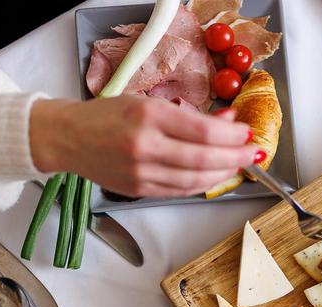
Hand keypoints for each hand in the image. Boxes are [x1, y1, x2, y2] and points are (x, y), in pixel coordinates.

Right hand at [28, 96, 259, 197]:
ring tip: (238, 166)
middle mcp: (144, 146)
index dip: (232, 135)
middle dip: (236, 157)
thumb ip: (189, 115)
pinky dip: (202, 184)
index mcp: (147, 116)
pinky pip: (180, 191)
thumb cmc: (106, 116)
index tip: (246, 132)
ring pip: (195, 180)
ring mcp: (141, 172)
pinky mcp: (138, 190)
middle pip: (203, 158)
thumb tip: (228, 120)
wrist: (68, 138)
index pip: (202, 130)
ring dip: (223, 174)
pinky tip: (215, 176)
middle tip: (253, 153)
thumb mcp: (147, 102)